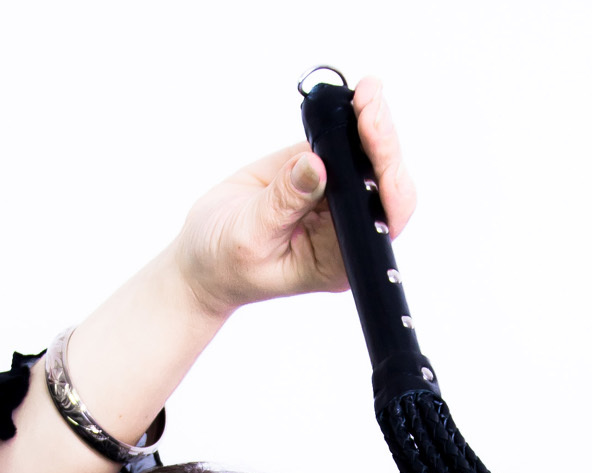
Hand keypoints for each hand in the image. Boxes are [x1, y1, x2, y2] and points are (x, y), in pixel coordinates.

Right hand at [174, 75, 415, 316]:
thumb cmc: (225, 262)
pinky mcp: (320, 171)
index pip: (380, 218)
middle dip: (382, 141)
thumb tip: (316, 164)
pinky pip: (340, 140)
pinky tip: (344, 99)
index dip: (387, 178)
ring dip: (369, 121)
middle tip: (369, 99)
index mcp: (338, 260)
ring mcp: (335, 198)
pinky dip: (345, 118)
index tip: (373, 139)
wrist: (204, 255)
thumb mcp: (250, 236)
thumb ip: (284, 201)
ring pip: (367, 156)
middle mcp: (346, 230)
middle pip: (383, 183)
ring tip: (365, 91)